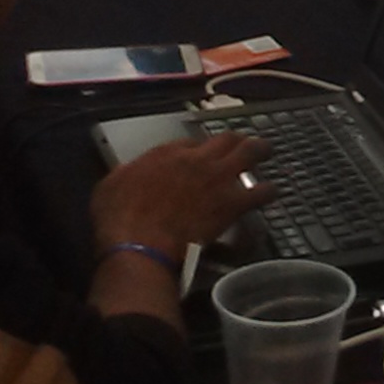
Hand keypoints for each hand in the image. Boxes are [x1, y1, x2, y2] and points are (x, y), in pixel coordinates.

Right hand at [92, 133, 274, 257]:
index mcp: (165, 153)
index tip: (200, 155)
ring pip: (249, 152)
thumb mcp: (111, 186)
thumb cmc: (118, 219)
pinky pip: (260, 191)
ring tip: (265, 152)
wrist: (141, 244)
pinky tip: (271, 192)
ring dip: (259, 151)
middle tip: (242, 143)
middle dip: (235, 139)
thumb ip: (129, 173)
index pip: (190, 141)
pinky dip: (267, 191)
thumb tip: (136, 173)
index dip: (197, 147)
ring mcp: (218, 178)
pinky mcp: (232, 203)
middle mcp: (196, 158)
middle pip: (225, 138)